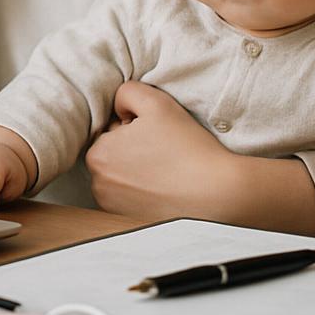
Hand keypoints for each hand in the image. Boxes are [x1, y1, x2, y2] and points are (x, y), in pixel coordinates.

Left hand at [85, 82, 314, 233]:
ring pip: (124, 175)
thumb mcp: (155, 102)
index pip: (111, 129)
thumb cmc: (186, 147)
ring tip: (168, 169)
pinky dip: (146, 191)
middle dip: (134, 148)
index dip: (136, 126)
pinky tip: (168, 187)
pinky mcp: (129, 222)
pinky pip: (133, 197)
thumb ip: (127, 92)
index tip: (158, 134)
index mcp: (97, 155)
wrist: (217, 194)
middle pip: (115, 153)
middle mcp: (98, 185)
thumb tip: (118, 108)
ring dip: (140, 169)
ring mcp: (113, 207)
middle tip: (165, 150)